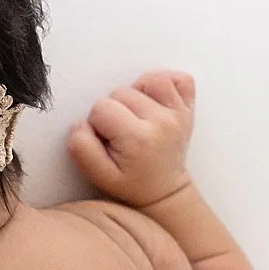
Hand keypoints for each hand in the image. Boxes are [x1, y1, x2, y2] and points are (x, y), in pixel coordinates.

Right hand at [66, 69, 196, 206]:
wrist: (164, 190)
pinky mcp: (188, 107)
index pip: (101, 108)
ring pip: (148, 80)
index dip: (96, 122)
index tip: (107, 139)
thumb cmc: (130, 182)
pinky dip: (165, 85)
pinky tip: (155, 102)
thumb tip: (80, 123)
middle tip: (122, 132)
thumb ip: (81, 148)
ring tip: (136, 115)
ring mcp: (178, 113)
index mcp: (138, 138)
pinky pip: (179, 79)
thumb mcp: (98, 175)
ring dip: (137, 93)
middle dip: (115, 110)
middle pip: (122, 92)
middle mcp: (161, 121)